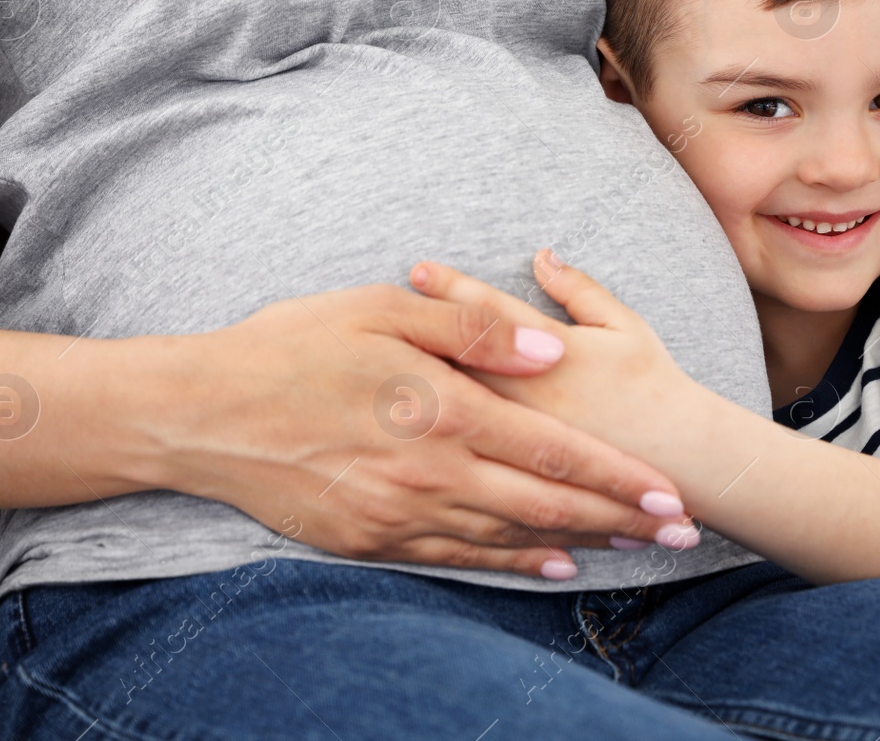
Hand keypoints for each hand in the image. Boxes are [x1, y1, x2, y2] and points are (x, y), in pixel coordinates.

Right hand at [153, 280, 692, 579]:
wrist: (200, 415)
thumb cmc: (292, 348)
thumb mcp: (380, 311)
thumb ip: (471, 330)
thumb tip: (547, 347)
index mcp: (442, 409)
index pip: (553, 450)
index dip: (618, 477)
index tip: (669, 492)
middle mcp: (430, 472)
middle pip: (547, 505)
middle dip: (622, 520)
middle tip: (678, 534)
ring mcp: (399, 514)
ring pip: (510, 537)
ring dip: (580, 544)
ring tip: (634, 549)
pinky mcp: (370, 539)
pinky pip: (457, 558)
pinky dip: (511, 565)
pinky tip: (551, 568)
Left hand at [407, 249, 699, 460]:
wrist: (681, 460)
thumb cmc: (653, 384)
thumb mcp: (624, 326)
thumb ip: (579, 290)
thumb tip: (541, 255)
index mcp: (551, 357)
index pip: (488, 315)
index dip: (451, 288)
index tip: (418, 269)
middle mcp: (526, 399)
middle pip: (457, 361)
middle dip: (417, 334)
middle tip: (373, 311)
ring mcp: (518, 443)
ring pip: (455, 412)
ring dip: (418, 386)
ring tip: (381, 370)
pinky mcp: (519, 476)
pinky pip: (469, 453)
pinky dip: (439, 434)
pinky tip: (410, 430)